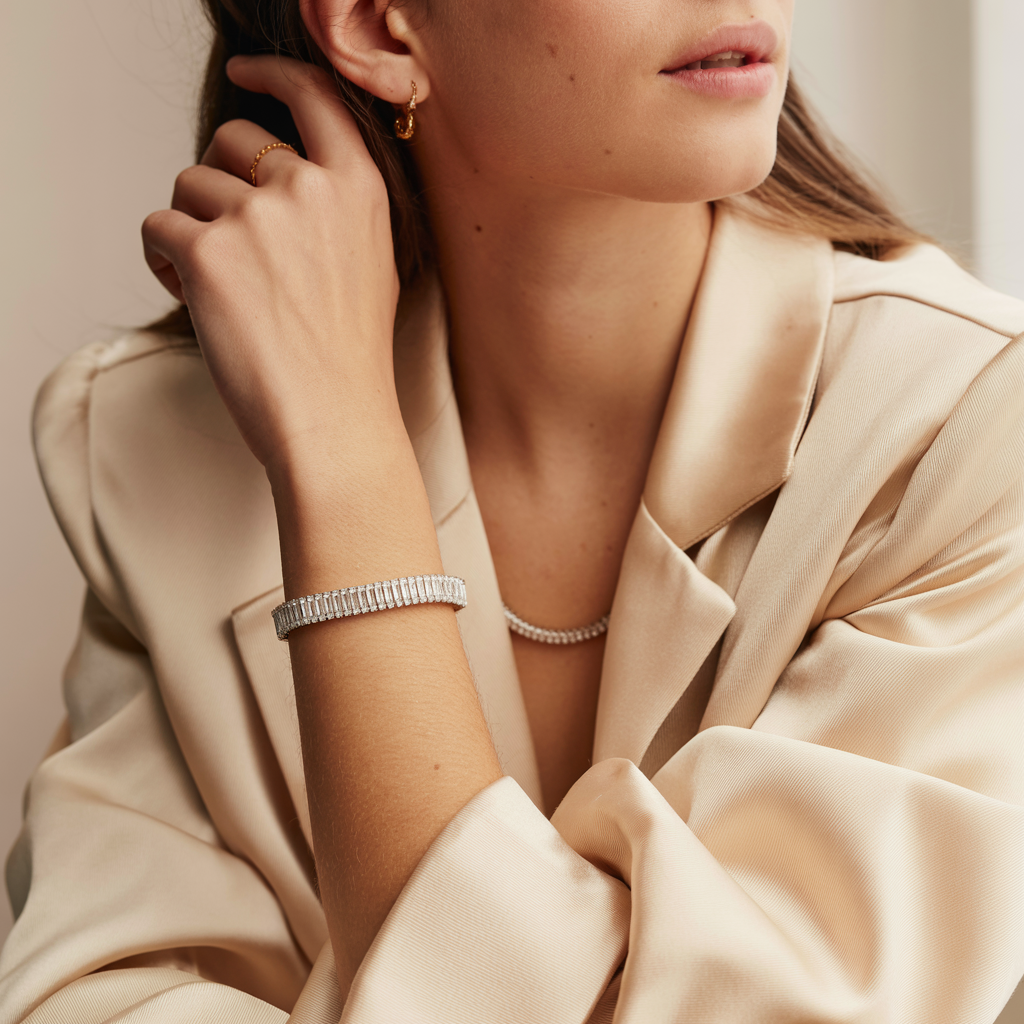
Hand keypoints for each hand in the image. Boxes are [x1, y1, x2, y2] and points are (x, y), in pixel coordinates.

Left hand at [142, 56, 402, 476]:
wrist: (335, 421)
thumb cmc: (351, 359)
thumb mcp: (373, 263)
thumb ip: (334, 206)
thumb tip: (274, 176)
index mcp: (358, 189)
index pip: (312, 95)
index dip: (273, 73)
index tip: (246, 70)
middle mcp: (308, 188)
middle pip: (232, 138)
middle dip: (218, 179)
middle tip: (228, 234)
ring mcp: (256, 217)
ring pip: (187, 184)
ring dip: (190, 228)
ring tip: (218, 286)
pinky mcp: (207, 252)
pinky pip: (156, 226)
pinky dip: (162, 260)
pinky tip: (194, 298)